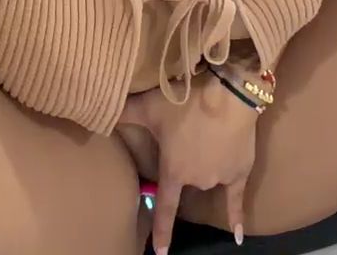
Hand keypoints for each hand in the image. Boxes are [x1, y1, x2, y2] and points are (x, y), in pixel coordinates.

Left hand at [117, 71, 256, 253]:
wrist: (229, 97)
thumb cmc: (186, 104)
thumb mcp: (149, 107)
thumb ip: (124, 113)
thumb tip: (96, 112)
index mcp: (174, 171)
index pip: (165, 207)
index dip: (161, 231)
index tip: (160, 253)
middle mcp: (196, 180)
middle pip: (186, 179)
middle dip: (183, 162)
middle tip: (186, 134)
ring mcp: (219, 179)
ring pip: (207, 178)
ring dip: (204, 164)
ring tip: (204, 132)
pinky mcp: (240, 173)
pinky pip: (237, 199)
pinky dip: (237, 217)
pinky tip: (238, 236)